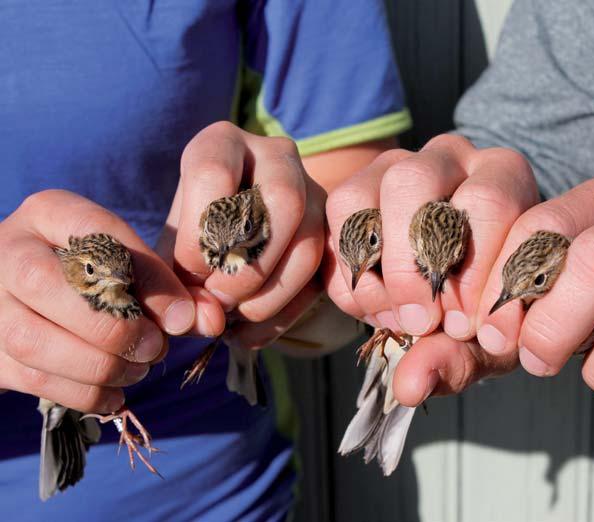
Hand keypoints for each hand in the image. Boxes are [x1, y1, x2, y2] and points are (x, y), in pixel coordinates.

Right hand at [0, 190, 195, 411]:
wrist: (29, 299)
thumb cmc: (96, 275)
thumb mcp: (130, 265)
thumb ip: (173, 289)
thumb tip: (208, 320)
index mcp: (49, 214)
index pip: (98, 234)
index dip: (145, 277)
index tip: (182, 316)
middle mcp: (7, 251)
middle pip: (45, 284)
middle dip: (113, 327)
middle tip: (156, 347)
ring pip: (33, 340)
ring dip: (100, 365)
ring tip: (138, 369)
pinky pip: (32, 379)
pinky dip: (84, 393)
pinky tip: (116, 392)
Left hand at [163, 122, 325, 347]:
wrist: (226, 241)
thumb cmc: (191, 239)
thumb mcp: (173, 250)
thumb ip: (179, 282)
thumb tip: (210, 321)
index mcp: (222, 143)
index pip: (215, 173)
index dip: (199, 235)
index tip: (189, 272)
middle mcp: (277, 156)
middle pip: (284, 200)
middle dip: (248, 264)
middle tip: (220, 298)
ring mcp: (315, 192)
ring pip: (310, 242)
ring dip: (269, 294)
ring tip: (235, 317)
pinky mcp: (334, 234)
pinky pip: (323, 276)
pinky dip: (286, 314)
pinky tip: (251, 333)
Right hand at [324, 134, 538, 402]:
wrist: (444, 291)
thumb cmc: (479, 311)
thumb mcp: (482, 342)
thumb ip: (456, 360)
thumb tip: (408, 386)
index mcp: (505, 179)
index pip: (489, 203)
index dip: (471, 273)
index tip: (466, 330)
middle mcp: (453, 157)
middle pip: (416, 183)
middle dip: (411, 265)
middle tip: (423, 323)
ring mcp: (400, 163)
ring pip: (368, 192)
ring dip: (379, 265)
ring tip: (397, 316)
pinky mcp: (357, 182)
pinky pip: (341, 210)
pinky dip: (349, 268)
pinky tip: (373, 304)